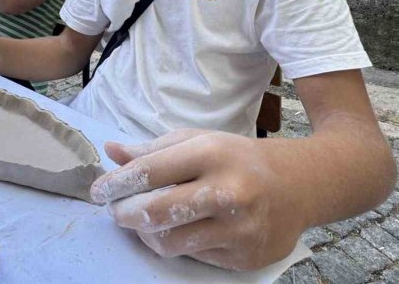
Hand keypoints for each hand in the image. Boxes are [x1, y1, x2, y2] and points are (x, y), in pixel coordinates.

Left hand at [89, 130, 304, 271]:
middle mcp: (227, 191)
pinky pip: (193, 257)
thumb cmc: (238, 158)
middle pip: (155, 212)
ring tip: (143, 221)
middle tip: (115, 211)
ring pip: (169, 242)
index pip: (150, 171)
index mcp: (211, 153)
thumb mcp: (199, 141)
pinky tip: (178, 229)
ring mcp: (237, 228)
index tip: (99, 190)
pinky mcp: (243, 256)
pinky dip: (177, 244)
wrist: (298, 185)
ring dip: (146, 234)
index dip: (117, 182)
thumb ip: (154, 149)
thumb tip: (112, 151)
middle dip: (124, 214)